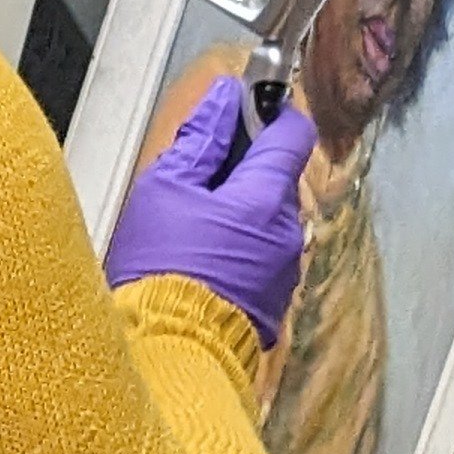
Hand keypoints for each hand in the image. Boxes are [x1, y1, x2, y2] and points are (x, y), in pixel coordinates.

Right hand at [104, 75, 316, 349]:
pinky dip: (236, 246)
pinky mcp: (272, 301)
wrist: (168, 352)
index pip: (293, 132)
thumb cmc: (160, 273)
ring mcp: (284, 270)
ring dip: (235, 210)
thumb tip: (223, 101)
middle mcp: (288, 233)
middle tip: (192, 174)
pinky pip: (260, 255)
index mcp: (266, 198)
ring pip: (266, 218)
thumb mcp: (165, 189)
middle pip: (276, 176)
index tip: (243, 104)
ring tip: (186, 224)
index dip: (269, 110)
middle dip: (240, 167)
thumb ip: (201, 138)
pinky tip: (196, 257)